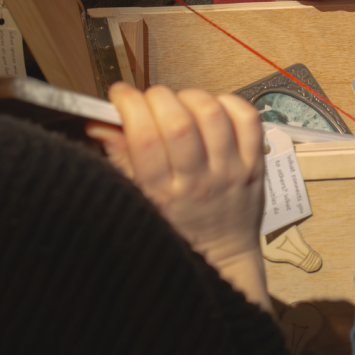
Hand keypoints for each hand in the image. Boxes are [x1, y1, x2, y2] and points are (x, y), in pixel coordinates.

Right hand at [86, 84, 270, 307]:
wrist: (223, 258)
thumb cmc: (180, 230)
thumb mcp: (140, 200)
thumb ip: (122, 159)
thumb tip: (100, 124)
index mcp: (162, 193)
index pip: (144, 137)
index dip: (129, 105)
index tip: (120, 96)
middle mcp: (197, 182)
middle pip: (178, 121)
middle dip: (157, 97)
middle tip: (150, 100)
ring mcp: (229, 172)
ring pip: (212, 114)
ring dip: (190, 97)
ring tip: (180, 105)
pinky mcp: (254, 165)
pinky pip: (247, 120)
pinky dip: (228, 103)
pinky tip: (213, 109)